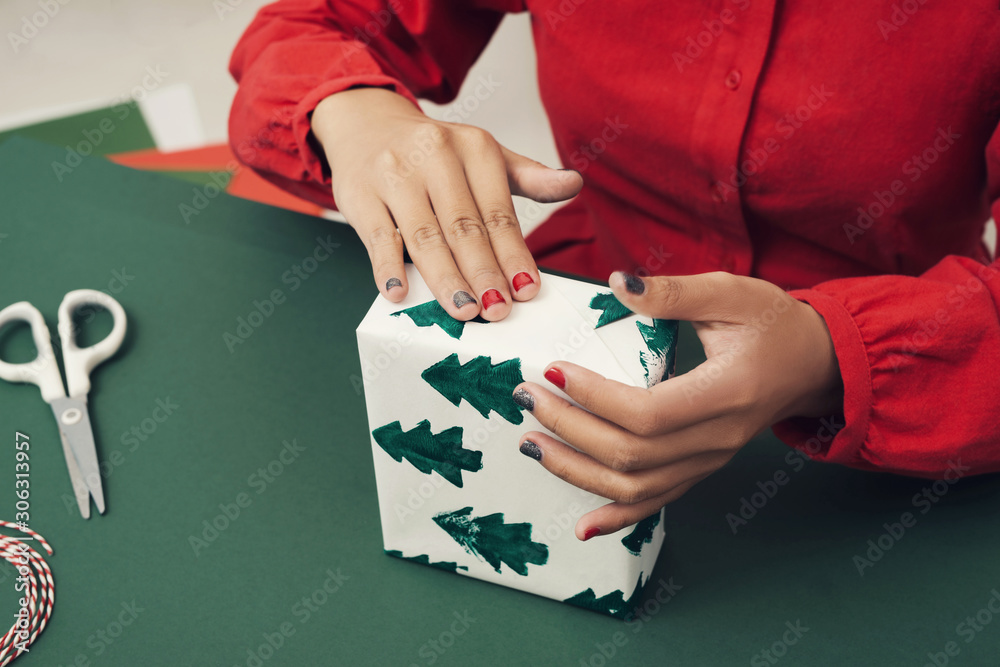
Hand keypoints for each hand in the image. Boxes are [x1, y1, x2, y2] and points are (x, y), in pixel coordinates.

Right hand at [310, 88, 582, 320]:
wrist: (367, 123)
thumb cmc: (433, 153)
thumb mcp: (483, 155)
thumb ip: (529, 176)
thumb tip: (573, 183)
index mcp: (474, 148)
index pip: (498, 211)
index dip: (514, 253)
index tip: (527, 289)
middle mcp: (435, 155)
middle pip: (464, 226)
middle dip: (484, 272)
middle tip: (498, 309)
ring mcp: (394, 174)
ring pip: (424, 235)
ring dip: (445, 277)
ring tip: (464, 309)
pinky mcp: (360, 194)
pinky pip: (378, 236)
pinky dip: (388, 266)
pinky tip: (399, 293)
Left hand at [513, 271, 843, 538]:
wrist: (813, 364)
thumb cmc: (773, 324)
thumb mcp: (731, 293)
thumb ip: (674, 292)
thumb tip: (617, 284)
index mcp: (726, 393)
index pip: (648, 412)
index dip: (594, 397)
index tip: (554, 370)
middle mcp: (717, 440)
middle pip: (632, 455)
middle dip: (569, 428)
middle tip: (529, 397)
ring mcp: (708, 462)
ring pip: (635, 488)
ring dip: (576, 471)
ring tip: (532, 444)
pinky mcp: (700, 470)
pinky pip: (655, 504)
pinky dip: (616, 517)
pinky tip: (582, 526)